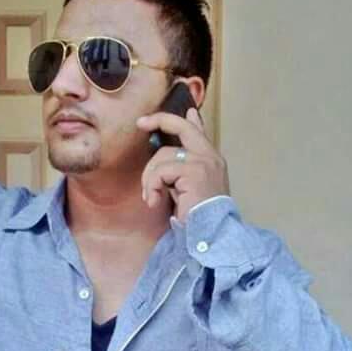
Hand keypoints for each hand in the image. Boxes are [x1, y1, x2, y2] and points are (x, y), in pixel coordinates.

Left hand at [136, 107, 230, 222]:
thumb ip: (182, 167)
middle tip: (140, 123)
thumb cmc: (197, 215)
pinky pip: (161, 171)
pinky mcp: (194, 172)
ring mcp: (203, 162)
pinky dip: (151, 186)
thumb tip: (171, 152)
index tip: (162, 116)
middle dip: (159, 120)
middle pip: (182, 127)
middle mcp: (210, 157)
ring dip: (149, 177)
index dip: (183, 118)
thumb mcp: (188, 186)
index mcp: (211, 159)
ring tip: (150, 196)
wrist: (209, 234)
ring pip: (162, 155)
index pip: (197, 131)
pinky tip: (153, 201)